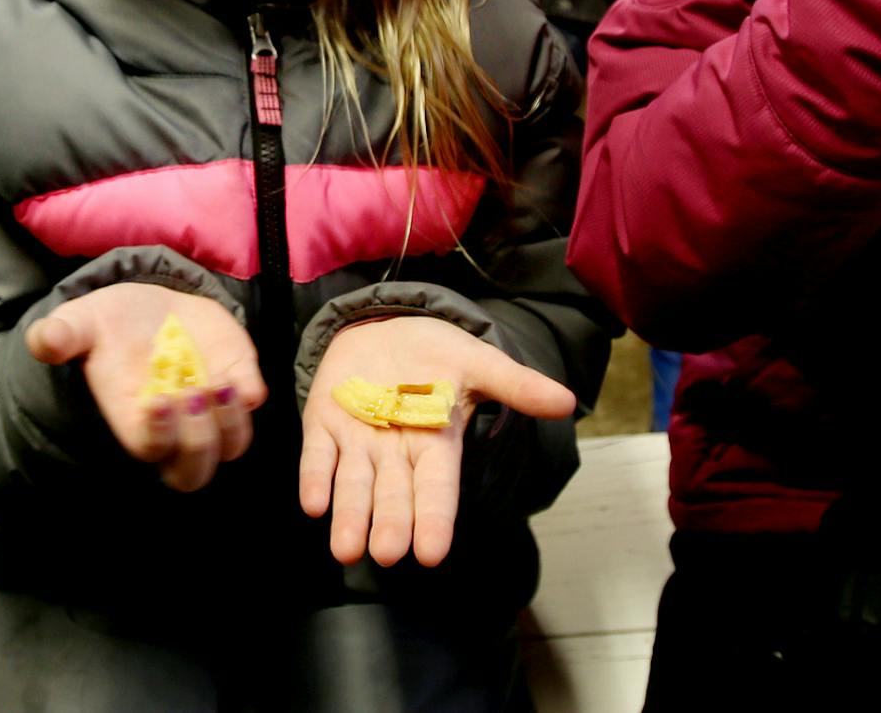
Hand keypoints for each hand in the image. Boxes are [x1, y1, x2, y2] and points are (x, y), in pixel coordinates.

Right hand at [25, 283, 267, 492]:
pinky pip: (254, 402)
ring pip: (232, 445)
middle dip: (198, 442)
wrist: (149, 308)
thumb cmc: (108, 326)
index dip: (158, 435)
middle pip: (193, 471)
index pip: (149, 450)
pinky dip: (250, 393)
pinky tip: (235, 371)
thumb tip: (43, 340)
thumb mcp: (80, 324)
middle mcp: (175, 426)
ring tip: (221, 383)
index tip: (158, 400)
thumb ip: (61, 335)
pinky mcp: (238, 381)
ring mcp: (210, 409)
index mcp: (133, 419)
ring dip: (231, 422)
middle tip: (193, 396)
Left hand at [298, 316, 574, 567]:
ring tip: (346, 549)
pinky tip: (313, 503)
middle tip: (387, 554)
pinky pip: (318, 456)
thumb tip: (567, 402)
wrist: (384, 327)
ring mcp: (358, 440)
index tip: (431, 553)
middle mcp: (396, 452)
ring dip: (350, 516)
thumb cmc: (435, 355)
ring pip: (353, 486)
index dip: (434, 519)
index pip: (437, 488)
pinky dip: (315, 478)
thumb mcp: (478, 363)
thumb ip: (516, 385)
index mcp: (435, 443)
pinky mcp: (323, 423)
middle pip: (394, 494)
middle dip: (390, 523)